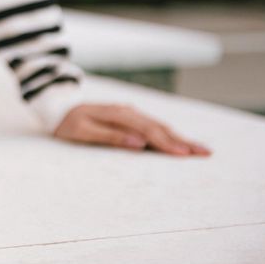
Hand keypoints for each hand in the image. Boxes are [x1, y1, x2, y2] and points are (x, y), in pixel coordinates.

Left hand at [54, 103, 210, 155]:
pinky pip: (152, 126)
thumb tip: (139, 143)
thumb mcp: (83, 131)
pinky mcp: (128, 117)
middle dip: (183, 141)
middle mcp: (128, 112)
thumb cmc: (68, 123)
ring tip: (199, 149)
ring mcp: (129, 113)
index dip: (169, 144)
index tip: (186, 154)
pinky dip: (168, 134)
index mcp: (119, 115)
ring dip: (179, 137)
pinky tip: (178, 141)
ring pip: (159, 126)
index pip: (149, 132)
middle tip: (206, 153)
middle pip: (160, 128)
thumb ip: (111, 136)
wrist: (57, 108)